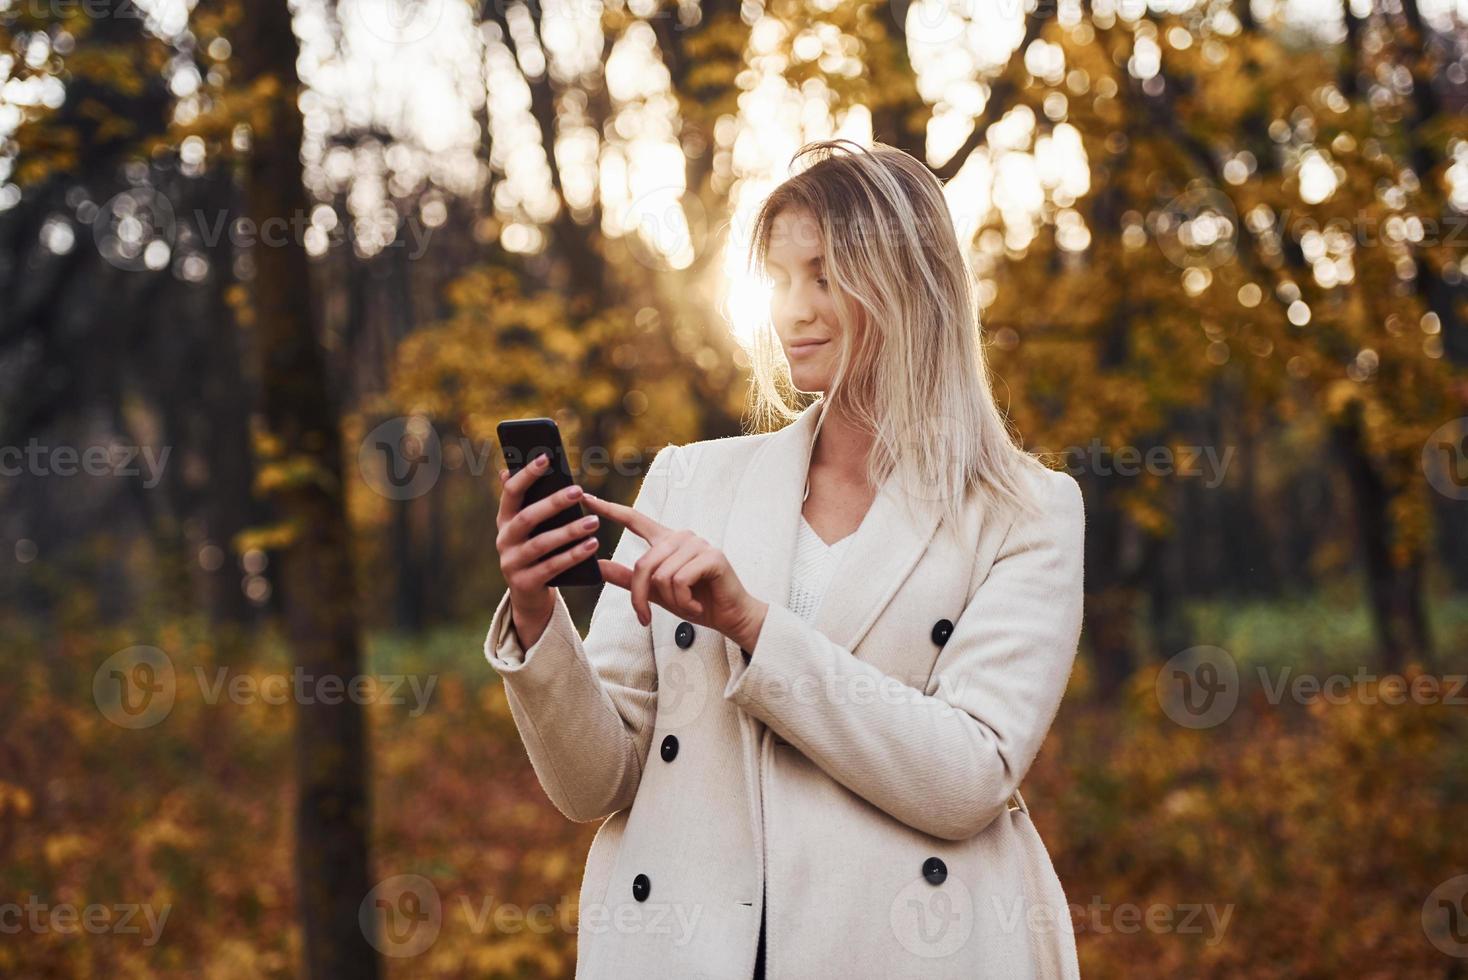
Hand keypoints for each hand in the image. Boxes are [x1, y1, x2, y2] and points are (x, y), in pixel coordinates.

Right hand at [493, 454, 602, 647]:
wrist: (528, 593)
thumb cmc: (535, 550)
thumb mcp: (530, 526)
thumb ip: (529, 500)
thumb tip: (512, 468)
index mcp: (504, 519)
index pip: (511, 492)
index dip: (527, 474)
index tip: (546, 457)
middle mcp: (503, 539)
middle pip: (527, 517)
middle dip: (553, 503)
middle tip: (578, 490)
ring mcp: (511, 563)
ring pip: (541, 544)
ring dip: (569, 531)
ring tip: (594, 522)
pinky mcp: (525, 583)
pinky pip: (552, 567)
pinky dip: (573, 556)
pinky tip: (592, 545)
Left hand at [581, 492, 767, 650]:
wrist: (728, 617)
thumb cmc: (695, 601)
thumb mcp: (656, 592)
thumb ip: (628, 578)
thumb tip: (599, 565)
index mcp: (666, 541)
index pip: (634, 519)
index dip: (609, 509)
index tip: (587, 498)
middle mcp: (680, 536)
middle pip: (644, 564)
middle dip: (642, 597)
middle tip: (646, 617)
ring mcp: (697, 544)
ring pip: (661, 575)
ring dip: (671, 601)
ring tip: (687, 605)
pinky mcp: (711, 556)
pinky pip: (679, 580)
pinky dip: (683, 601)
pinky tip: (696, 605)